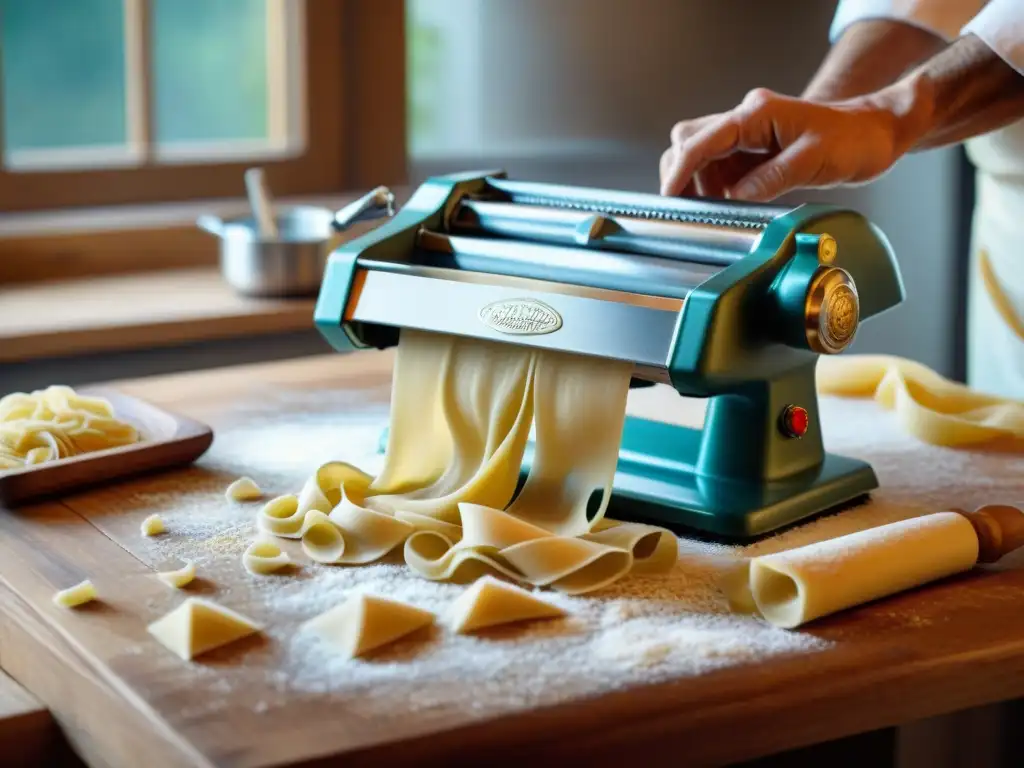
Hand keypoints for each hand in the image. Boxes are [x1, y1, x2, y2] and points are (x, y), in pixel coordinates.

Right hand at [659, 80, 932, 201]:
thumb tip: (733, 199)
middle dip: (681, 175)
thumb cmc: (853, 139)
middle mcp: (746, 119)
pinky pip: (720, 169)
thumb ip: (771, 180)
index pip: (700, 140)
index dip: (679, 171)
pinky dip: (715, 189)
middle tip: (686, 209)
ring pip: (700, 156)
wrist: (876, 132)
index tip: (669, 199)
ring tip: (713, 211)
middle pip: (689, 141)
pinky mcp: (753, 152)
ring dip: (698, 185)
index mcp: (756, 114)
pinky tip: (727, 205)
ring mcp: (748, 135)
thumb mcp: (814, 161)